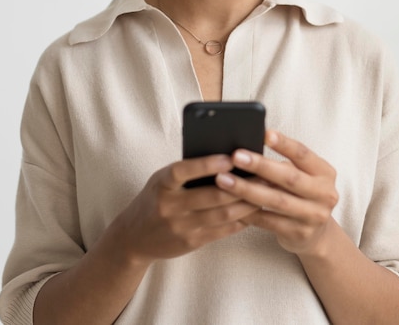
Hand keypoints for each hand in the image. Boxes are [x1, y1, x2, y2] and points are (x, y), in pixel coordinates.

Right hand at [112, 154, 256, 265]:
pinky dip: (241, 219)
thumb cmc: (155, 198)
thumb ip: (186, 171)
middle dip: (241, 185)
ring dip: (247, 203)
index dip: (207, 164)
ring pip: (222, 214)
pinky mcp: (191, 242)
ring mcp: (181, 226)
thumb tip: (224, 156)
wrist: (134, 237)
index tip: (231, 157)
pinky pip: (222, 230)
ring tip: (265, 191)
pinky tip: (254, 210)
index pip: (183, 171)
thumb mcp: (162, 180)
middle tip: (264, 173)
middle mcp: (170, 206)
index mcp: (161, 184)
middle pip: (211, 195)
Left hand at [215, 130, 338, 255]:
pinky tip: (229, 204)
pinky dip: (248, 212)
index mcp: (324, 172)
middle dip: (260, 166)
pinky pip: (268, 222)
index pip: (303, 154)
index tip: (264, 134)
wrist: (318, 234)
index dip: (284, 144)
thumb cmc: (302, 194)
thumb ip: (285, 163)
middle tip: (236, 156)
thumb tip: (248, 147)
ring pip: (276, 201)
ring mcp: (313, 216)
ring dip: (247, 190)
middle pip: (289, 178)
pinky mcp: (299, 234)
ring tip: (224, 180)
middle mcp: (324, 194)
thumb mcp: (303, 175)